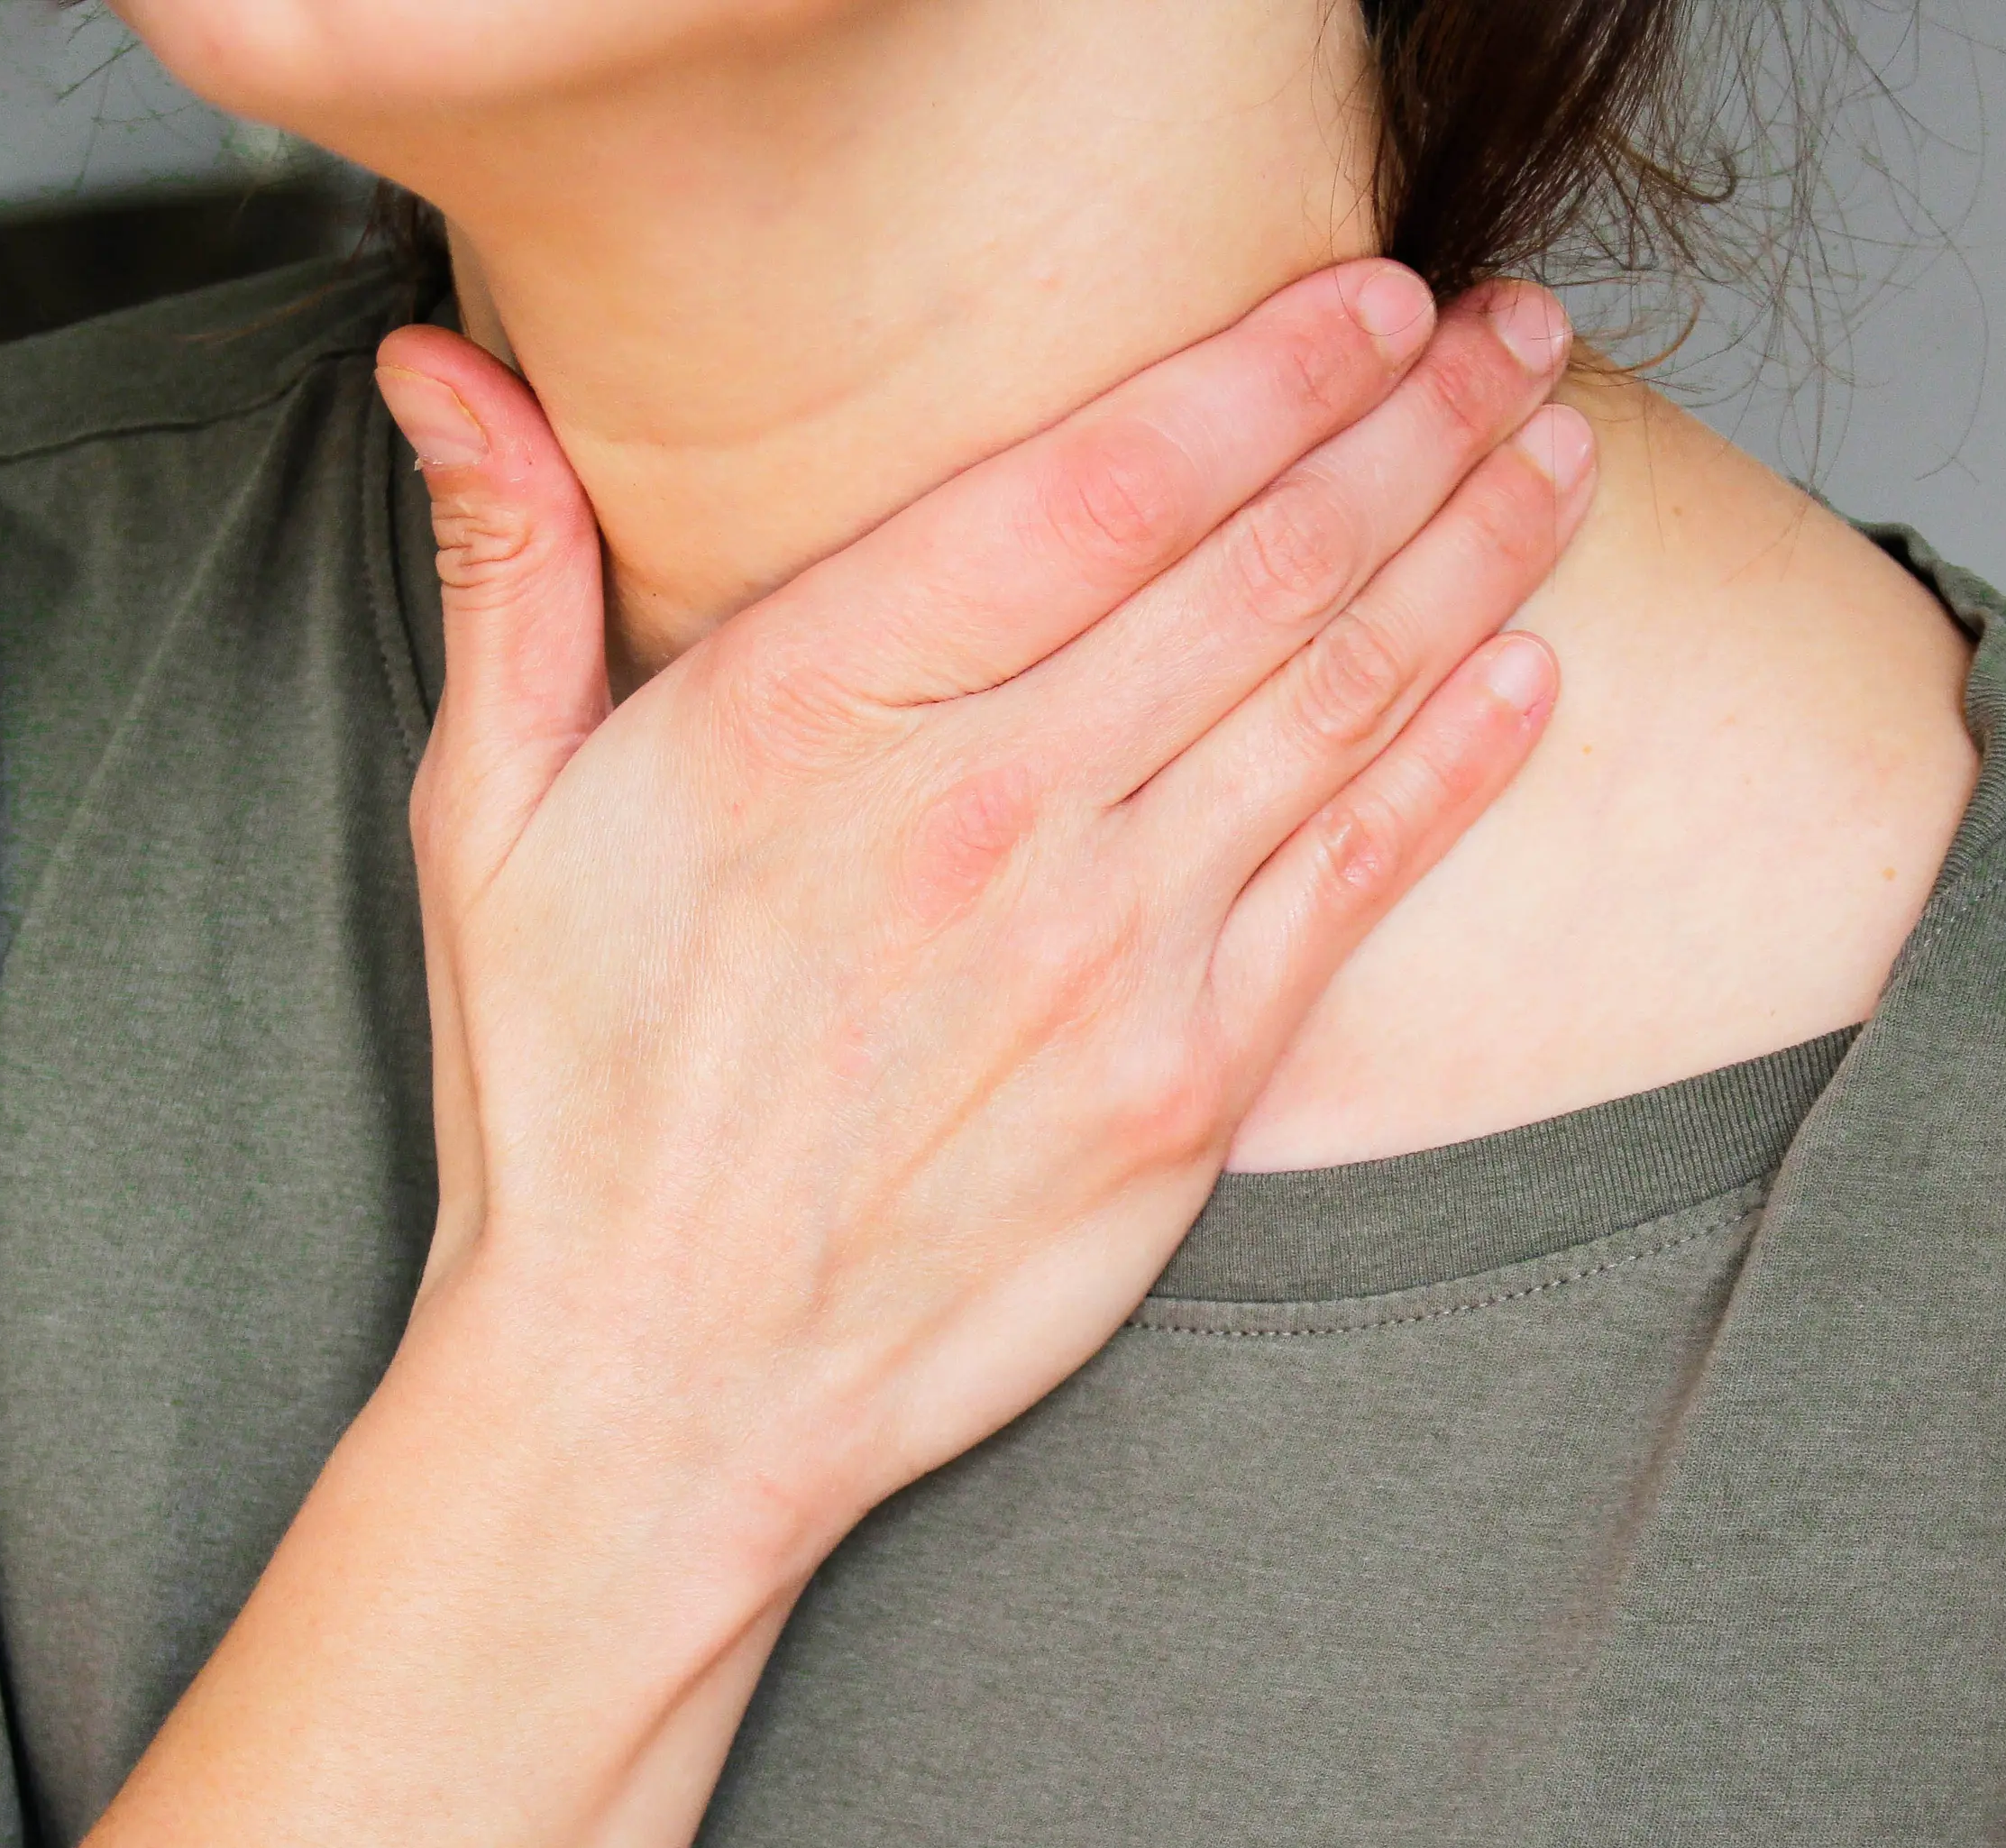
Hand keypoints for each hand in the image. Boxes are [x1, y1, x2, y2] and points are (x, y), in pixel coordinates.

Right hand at [374, 258, 1592, 1581]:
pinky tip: (1528, 673)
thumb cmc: (572, 1104)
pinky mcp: (1184, 1084)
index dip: (1261, 376)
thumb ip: (509, 573)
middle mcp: (987, 812)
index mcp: (817, 712)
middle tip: (1520, 328)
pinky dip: (1456, 766)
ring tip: (1560, 452)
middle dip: (1417, 427)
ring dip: (1472, 559)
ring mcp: (1106, 953)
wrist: (658, 1391)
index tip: (1366, 299)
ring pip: (1336, 701)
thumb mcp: (494, 823)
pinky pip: (1356, 883)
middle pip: (1260, 567)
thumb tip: (446, 364)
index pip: (1101, 485)